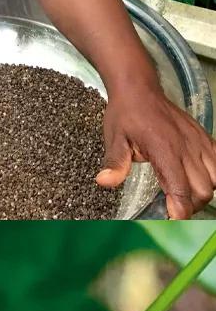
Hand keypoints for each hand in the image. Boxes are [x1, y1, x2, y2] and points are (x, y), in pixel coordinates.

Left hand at [98, 87, 215, 218]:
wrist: (139, 89)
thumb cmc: (125, 115)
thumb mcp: (114, 139)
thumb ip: (114, 163)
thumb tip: (104, 182)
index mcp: (165, 150)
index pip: (181, 188)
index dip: (180, 209)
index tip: (172, 220)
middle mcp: (188, 147)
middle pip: (204, 189)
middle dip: (190, 206)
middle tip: (172, 210)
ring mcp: (199, 142)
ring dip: (203, 193)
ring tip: (183, 197)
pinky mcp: (204, 137)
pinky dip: (214, 176)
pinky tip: (198, 180)